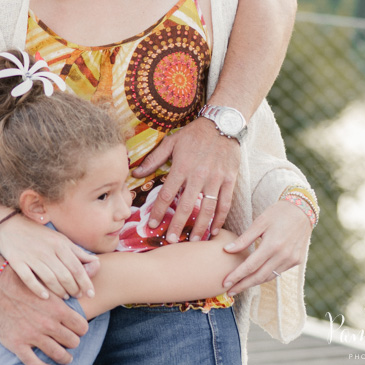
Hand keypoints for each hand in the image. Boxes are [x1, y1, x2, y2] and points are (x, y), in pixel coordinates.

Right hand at [0, 214, 96, 299]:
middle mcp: (46, 250)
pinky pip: (29, 279)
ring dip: (59, 291)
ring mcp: (31, 256)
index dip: (85, 282)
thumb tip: (96, 263)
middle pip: (65, 275)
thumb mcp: (60, 239)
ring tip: (65, 297)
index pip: (77, 267)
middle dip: (73, 289)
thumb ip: (77, 252)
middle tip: (77, 296)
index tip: (91, 294)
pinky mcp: (17, 261)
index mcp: (59, 244)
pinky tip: (46, 297)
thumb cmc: (38, 234)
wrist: (9, 225)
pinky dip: (38, 289)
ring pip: (49, 279)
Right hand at [0, 269, 88, 364]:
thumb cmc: (21, 281)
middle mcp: (48, 324)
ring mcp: (32, 335)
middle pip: (73, 342)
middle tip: (68, 341)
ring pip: (58, 355)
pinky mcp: (17, 344)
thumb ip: (61, 295)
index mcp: (57, 309)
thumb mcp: (46, 284)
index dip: (80, 329)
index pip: (82, 327)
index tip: (76, 330)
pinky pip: (35, 364)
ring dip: (65, 358)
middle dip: (72, 342)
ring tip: (65, 358)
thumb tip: (77, 297)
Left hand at [131, 118, 238, 242]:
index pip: (167, 195)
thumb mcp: (171, 142)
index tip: (152, 224)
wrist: (223, 124)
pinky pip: (225, 203)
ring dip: (200, 227)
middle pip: (186, 206)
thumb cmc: (194, 134)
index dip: (158, 211)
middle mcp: (198, 175)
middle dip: (178, 225)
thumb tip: (135, 173)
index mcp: (182, 167)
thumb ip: (153, 159)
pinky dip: (220, 218)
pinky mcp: (230, 180)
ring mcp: (216, 179)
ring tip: (193, 241)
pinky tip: (214, 230)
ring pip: (207, 209)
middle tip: (171, 240)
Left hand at [220, 199, 312, 293]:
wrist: (303, 210)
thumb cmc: (277, 213)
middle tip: (230, 291)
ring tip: (240, 286)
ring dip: (254, 283)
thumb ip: (243, 239)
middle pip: (259, 276)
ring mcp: (292, 260)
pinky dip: (266, 276)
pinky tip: (255, 277)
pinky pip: (278, 272)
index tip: (225, 283)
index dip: (237, 276)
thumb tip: (226, 250)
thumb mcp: (259, 222)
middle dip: (243, 285)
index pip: (250, 266)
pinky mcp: (297, 261)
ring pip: (269, 277)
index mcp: (272, 245)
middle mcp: (283, 255)